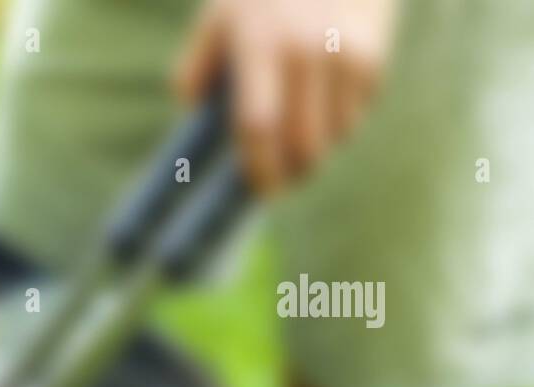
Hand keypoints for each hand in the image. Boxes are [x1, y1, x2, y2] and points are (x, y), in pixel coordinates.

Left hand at [175, 0, 399, 193]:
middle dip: (292, 172)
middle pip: (303, 143)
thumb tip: (190, 110)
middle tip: (280, 180)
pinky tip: (326, 98)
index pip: (258, 128)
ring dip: (317, 146)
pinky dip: (342, 119)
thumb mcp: (219, 16)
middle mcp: (306, 53)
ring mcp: (346, 54)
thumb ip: (194, 65)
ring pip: (336, 135)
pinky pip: (358, 112)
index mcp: (260, 47)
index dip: (258, 168)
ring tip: (300, 134)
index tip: (258, 190)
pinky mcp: (375, 55)